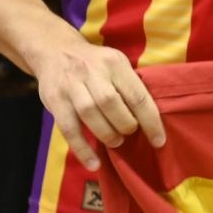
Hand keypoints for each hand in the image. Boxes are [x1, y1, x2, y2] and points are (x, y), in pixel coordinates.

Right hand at [30, 29, 164, 168]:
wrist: (54, 49)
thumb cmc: (94, 64)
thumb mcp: (115, 64)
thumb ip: (129, 87)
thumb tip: (151, 120)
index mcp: (114, 63)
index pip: (137, 95)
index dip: (150, 121)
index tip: (159, 141)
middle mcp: (92, 72)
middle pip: (111, 103)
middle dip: (125, 125)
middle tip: (128, 133)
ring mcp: (71, 85)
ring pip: (90, 114)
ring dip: (106, 134)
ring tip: (115, 141)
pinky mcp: (54, 99)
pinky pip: (68, 129)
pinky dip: (82, 149)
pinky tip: (94, 164)